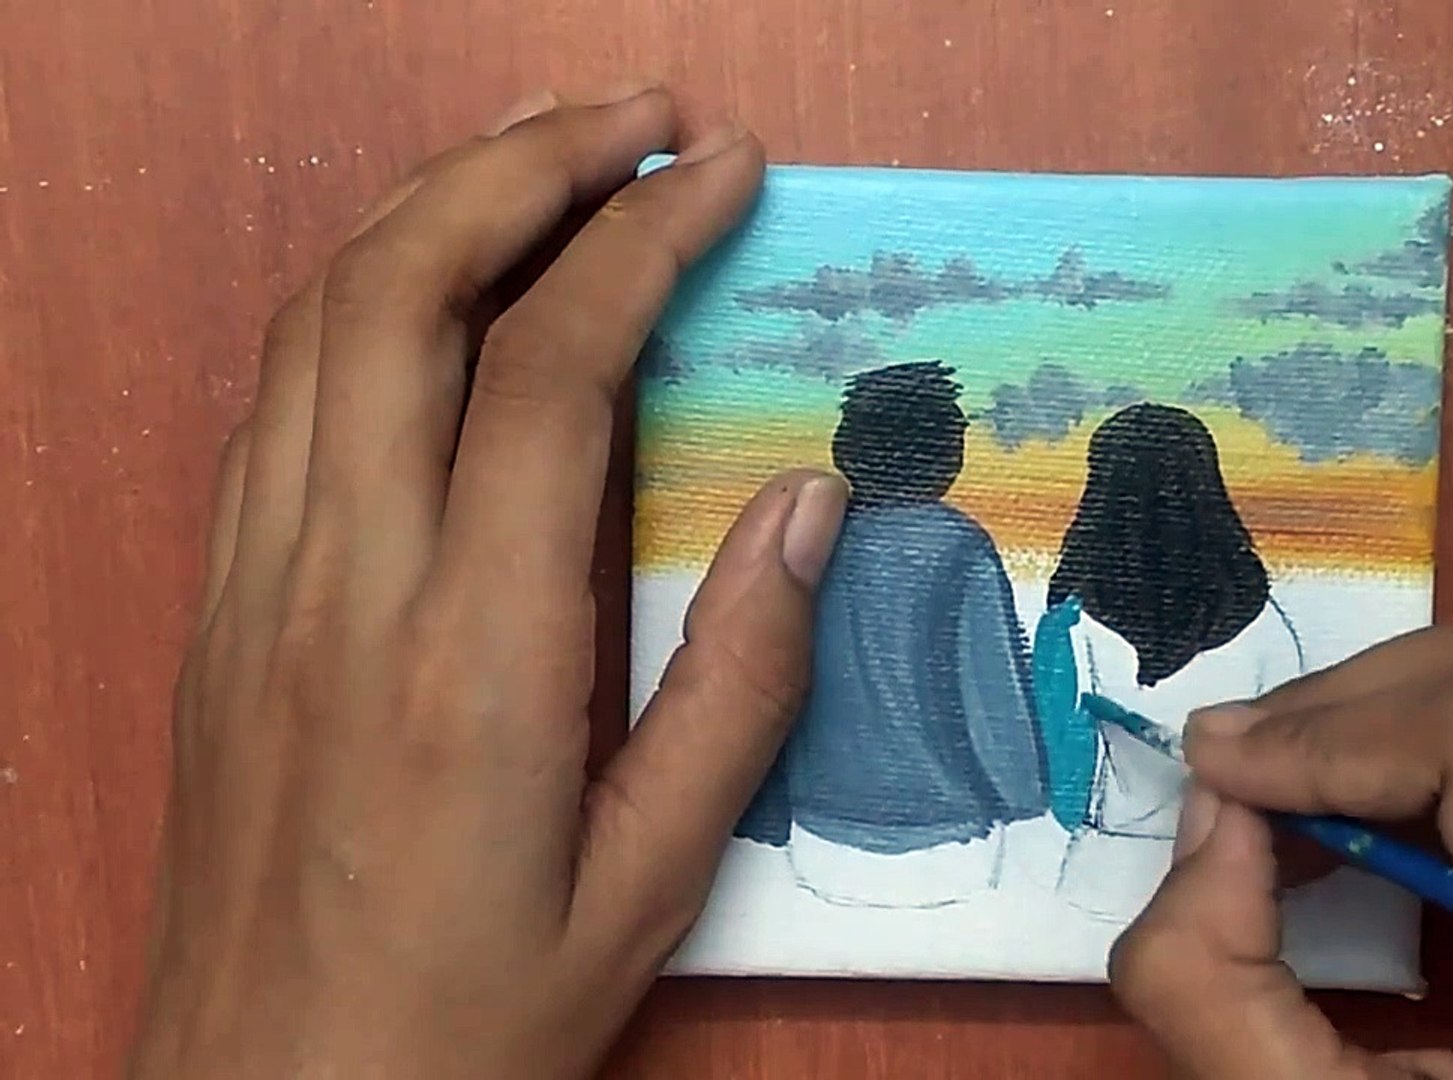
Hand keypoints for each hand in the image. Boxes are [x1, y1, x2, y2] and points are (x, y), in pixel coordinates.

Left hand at [130, 86, 847, 1078]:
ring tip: (548, 150)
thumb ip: (739, 682)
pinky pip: (278, 396)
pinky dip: (360, 293)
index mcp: (472, 654)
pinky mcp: (223, 604)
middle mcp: (343, 584)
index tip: (723, 176)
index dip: (641, 242)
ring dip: (433, 203)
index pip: (548, 371)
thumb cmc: (473, 1016)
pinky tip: (433, 284)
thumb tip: (801, 505)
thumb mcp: (651, 880)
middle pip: (400, 290)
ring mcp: (259, 583)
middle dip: (524, 162)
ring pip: (318, 321)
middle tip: (642, 116)